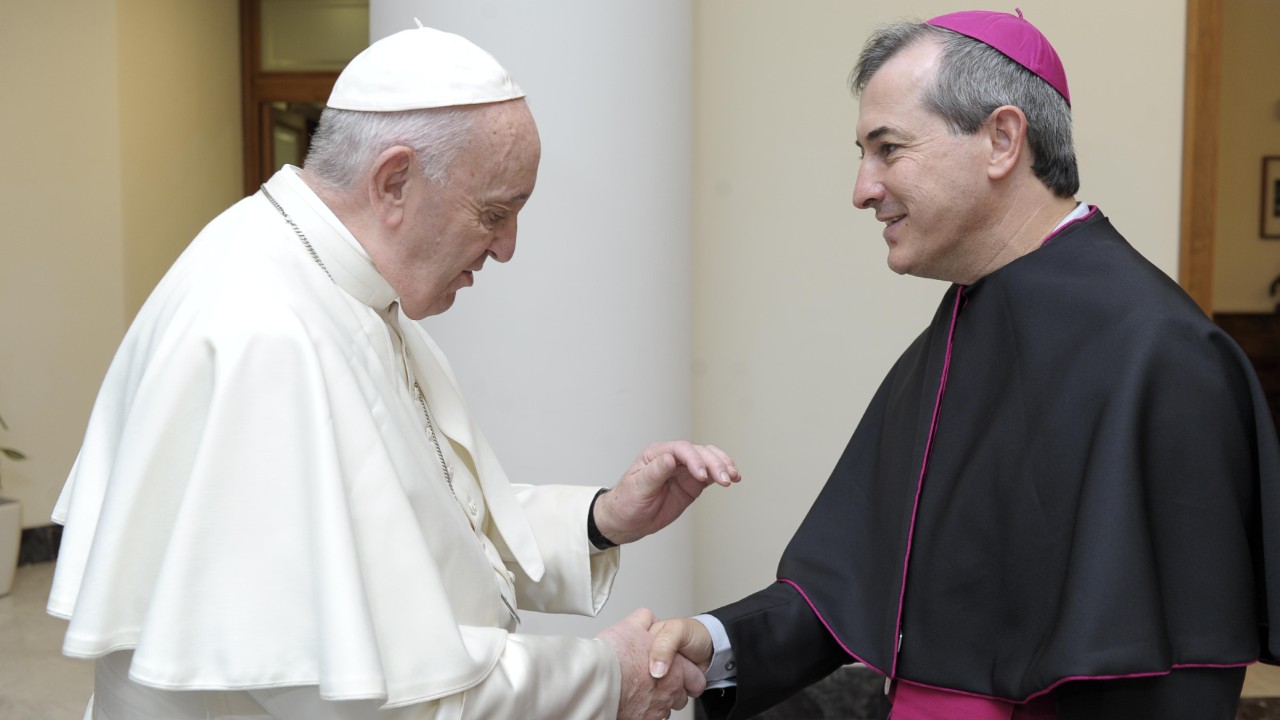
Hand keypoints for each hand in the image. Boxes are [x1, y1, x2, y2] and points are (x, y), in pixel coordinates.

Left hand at [593, 441, 739, 544]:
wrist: (626, 521)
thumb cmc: (626, 502)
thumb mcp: (637, 488)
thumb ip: (655, 472)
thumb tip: (670, 458)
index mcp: (657, 454)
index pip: (681, 449)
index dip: (695, 459)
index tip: (702, 476)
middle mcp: (673, 458)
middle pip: (699, 452)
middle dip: (714, 463)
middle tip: (725, 478)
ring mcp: (684, 471)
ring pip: (709, 460)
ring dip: (723, 466)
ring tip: (733, 477)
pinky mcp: (692, 484)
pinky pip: (711, 475)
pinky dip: (722, 474)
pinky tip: (733, 478)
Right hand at [597, 609, 706, 719]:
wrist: (599, 682)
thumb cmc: (616, 656)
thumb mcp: (632, 626)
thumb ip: (644, 620)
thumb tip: (648, 617)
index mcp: (676, 668)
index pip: (695, 680)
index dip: (690, 677)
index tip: (684, 677)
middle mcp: (670, 691)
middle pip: (680, 697)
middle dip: (673, 691)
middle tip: (660, 683)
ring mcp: (658, 709)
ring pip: (665, 710)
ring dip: (658, 703)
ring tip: (643, 694)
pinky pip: (652, 719)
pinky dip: (645, 713)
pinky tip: (635, 704)